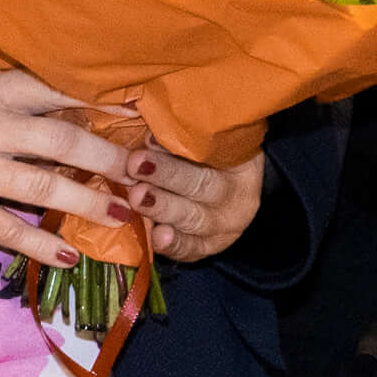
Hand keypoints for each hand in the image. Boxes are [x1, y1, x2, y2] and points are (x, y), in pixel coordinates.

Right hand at [0, 72, 134, 265]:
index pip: (55, 91)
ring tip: (123, 214)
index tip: (137, 117)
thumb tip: (73, 118)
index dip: (100, 104)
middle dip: (108, 157)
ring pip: (43, 185)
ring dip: (88, 202)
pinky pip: (10, 229)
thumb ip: (10, 105)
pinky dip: (44, 243)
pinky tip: (71, 254)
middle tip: (142, 170)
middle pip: (61, 139)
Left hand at [131, 145, 265, 264]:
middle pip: (201, 184)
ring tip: (137, 197)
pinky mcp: (207, 248)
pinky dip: (173, 244)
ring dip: (163, 207)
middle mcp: (238, 195)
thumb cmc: (200, 157)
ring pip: (194, 218)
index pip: (214, 150)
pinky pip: (191, 248)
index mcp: (241, 161)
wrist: (219, 193)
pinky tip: (156, 237)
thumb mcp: (201, 141)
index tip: (150, 137)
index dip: (182, 145)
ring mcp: (225, 227)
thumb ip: (177, 135)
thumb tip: (145, 128)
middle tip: (135, 165)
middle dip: (166, 175)